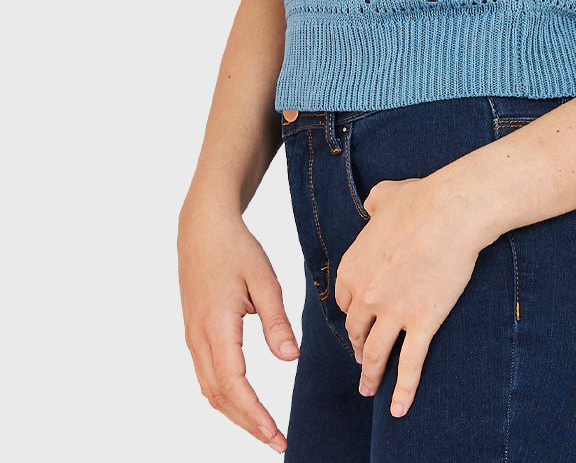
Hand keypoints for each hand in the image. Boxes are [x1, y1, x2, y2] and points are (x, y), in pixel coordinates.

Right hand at [178, 201, 298, 452]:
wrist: (202, 227)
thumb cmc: (236, 248)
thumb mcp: (264, 278)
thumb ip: (276, 320)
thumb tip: (290, 358)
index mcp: (216, 325)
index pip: (234, 384)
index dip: (255, 414)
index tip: (276, 434)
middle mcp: (198, 338)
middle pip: (220, 397)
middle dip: (248, 424)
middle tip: (278, 443)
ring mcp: (192, 337)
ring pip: (211, 390)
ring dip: (236, 414)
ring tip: (265, 430)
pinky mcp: (194, 333)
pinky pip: (207, 376)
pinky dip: (226, 397)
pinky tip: (244, 403)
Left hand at [334, 175, 485, 418]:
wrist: (453, 209)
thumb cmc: (422, 198)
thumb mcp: (384, 196)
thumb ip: (372, 205)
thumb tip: (372, 207)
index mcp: (352, 266)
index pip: (344, 301)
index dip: (352, 314)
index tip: (358, 323)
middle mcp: (366, 294)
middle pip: (356, 331)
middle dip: (358, 348)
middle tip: (362, 360)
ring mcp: (394, 312)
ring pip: (376, 354)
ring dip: (371, 376)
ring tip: (370, 389)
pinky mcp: (422, 322)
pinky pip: (410, 364)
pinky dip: (403, 390)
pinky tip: (399, 409)